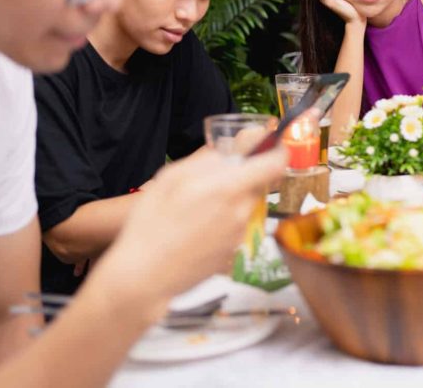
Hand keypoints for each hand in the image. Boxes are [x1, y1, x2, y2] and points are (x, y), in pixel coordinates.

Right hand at [86, 144, 286, 317]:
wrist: (144, 277)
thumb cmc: (151, 224)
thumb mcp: (171, 178)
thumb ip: (209, 159)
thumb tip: (236, 146)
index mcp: (229, 188)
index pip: (276, 164)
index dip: (277, 151)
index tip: (270, 146)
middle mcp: (241, 212)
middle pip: (258, 185)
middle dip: (242, 178)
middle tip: (211, 183)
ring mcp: (239, 235)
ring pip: (245, 206)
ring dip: (230, 202)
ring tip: (196, 211)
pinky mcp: (233, 253)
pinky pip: (235, 227)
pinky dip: (222, 223)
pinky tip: (196, 230)